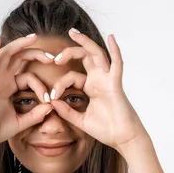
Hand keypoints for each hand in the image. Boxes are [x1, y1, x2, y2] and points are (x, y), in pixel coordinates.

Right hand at [0, 34, 54, 153]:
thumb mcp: (22, 122)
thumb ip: (36, 114)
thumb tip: (51, 106)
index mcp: (9, 87)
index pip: (29, 77)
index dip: (41, 85)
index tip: (49, 99)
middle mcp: (2, 80)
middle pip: (19, 58)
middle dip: (35, 53)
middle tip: (53, 56)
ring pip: (6, 55)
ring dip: (19, 44)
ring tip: (33, 38)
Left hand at [48, 29, 147, 153]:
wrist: (123, 139)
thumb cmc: (106, 130)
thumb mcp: (81, 120)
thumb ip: (67, 112)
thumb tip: (52, 102)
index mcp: (91, 87)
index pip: (72, 76)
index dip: (59, 83)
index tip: (51, 96)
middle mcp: (99, 80)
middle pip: (84, 57)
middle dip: (69, 52)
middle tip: (55, 56)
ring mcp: (107, 80)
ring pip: (96, 54)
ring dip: (85, 43)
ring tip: (73, 33)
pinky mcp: (115, 84)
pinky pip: (117, 64)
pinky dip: (115, 50)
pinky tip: (111, 38)